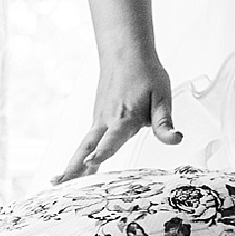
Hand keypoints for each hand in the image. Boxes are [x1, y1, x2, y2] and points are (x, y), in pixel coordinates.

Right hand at [55, 51, 181, 182]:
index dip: (101, 152)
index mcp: (124, 117)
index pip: (111, 139)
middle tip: (59, 183)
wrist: (126, 52)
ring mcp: (99, 119)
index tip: (90, 163)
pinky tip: (75, 170)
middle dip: (73, 166)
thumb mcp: (161, 97)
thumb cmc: (145, 74)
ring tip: (59, 183)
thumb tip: (175, 139)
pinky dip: (79, 156)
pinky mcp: (97, 118)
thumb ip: (164, 123)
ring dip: (71, 164)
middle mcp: (107, 120)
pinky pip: (87, 141)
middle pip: (86, 147)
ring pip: (83, 145)